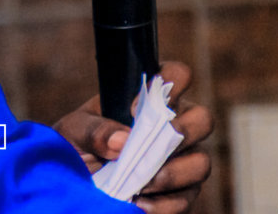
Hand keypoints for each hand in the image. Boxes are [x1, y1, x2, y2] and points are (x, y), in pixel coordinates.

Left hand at [53, 62, 212, 213]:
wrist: (75, 181)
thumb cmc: (78, 144)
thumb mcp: (74, 130)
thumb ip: (93, 130)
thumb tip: (122, 141)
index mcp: (151, 99)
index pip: (177, 75)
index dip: (166, 86)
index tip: (134, 110)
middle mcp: (175, 126)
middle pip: (203, 119)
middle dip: (182, 133)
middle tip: (149, 149)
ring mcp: (183, 160)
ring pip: (201, 163)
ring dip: (172, 174)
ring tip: (142, 184)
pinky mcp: (181, 193)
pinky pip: (187, 199)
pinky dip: (164, 204)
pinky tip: (140, 203)